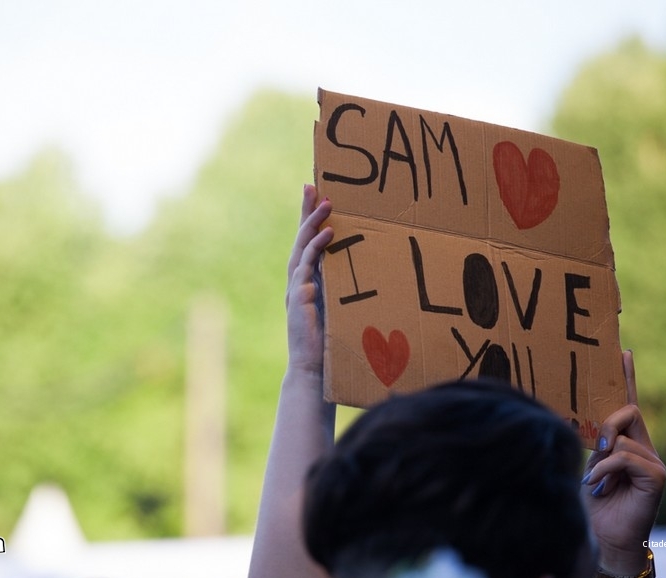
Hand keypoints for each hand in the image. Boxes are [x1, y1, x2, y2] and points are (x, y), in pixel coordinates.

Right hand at [285, 184, 332, 377]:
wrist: (312, 370)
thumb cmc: (330, 343)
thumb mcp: (339, 309)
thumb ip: (343, 290)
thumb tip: (369, 271)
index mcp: (307, 280)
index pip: (308, 243)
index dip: (310, 218)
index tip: (315, 194)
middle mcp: (298, 280)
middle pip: (301, 238)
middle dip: (306, 211)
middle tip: (312, 185)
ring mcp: (296, 287)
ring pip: (303, 247)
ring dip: (313, 223)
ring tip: (325, 203)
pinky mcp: (299, 297)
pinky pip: (308, 266)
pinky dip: (317, 248)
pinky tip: (328, 234)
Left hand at [582, 350, 665, 574]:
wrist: (602, 536)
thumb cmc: (588, 501)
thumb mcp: (584, 463)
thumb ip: (590, 440)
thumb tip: (583, 420)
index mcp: (625, 440)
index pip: (627, 403)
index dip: (625, 378)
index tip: (622, 352)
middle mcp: (643, 446)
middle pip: (628, 412)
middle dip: (607, 422)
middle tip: (594, 447)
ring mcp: (653, 461)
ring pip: (623, 437)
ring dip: (601, 458)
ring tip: (594, 482)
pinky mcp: (657, 476)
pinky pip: (626, 456)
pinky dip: (606, 469)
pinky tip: (598, 485)